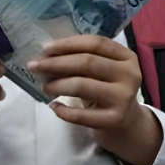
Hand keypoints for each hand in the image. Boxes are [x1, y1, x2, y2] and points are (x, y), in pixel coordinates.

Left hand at [33, 36, 162, 164]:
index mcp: (127, 57)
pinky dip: (63, 111)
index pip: (96, 43)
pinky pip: (81, 115)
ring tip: (44, 87)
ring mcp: (123, 97)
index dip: (69, 44)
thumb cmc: (108, 89)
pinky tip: (54, 106)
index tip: (45, 48)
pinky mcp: (114, 119)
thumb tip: (46, 55)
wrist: (127, 121)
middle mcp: (129, 74)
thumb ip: (83, 59)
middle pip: (88, 62)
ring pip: (82, 85)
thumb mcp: (103, 70)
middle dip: (56, 63)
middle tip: (34, 66)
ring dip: (57, 85)